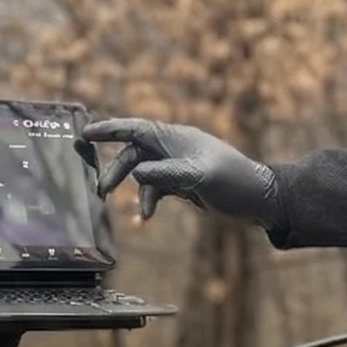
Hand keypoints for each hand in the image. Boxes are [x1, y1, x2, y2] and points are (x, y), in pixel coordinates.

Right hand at [80, 117, 281, 226]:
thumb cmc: (235, 182)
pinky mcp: (184, 183)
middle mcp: (175, 147)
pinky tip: (147, 217)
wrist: (261, 200)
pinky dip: (149, 200)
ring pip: (143, 172)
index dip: (109, 130)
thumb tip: (137, 173)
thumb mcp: (200, 177)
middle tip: (101, 191)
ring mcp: (178, 165)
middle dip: (116, 170)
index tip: (84, 134)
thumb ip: (168, 174)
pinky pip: (156, 188)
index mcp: (176, 137)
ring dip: (132, 190)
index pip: (135, 128)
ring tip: (128, 209)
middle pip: (134, 153)